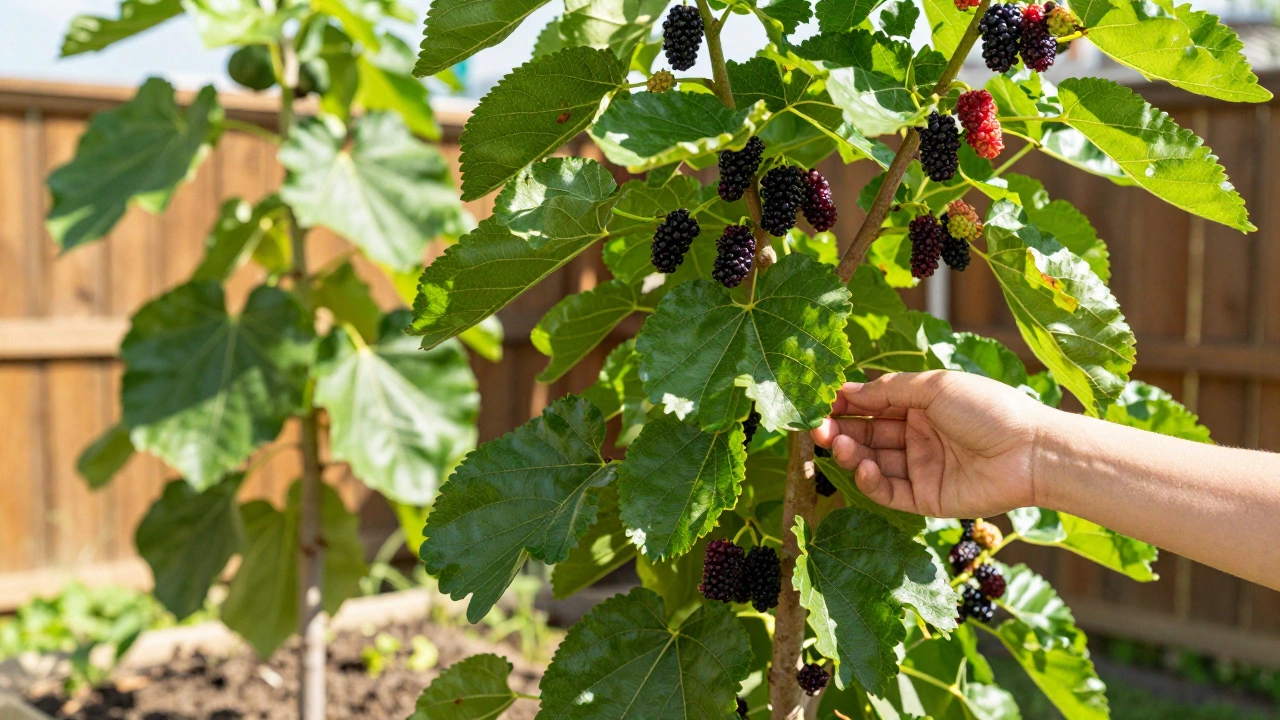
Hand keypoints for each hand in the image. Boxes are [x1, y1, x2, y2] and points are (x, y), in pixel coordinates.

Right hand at [811, 371, 1044, 517]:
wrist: (1030, 452)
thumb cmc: (988, 409)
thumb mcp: (935, 387)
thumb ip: (890, 389)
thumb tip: (848, 388)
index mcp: (922, 405)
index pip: (873, 404)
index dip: (847, 403)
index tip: (820, 402)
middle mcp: (918, 435)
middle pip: (869, 434)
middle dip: (841, 430)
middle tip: (816, 428)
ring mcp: (922, 467)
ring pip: (875, 462)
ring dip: (853, 453)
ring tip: (837, 444)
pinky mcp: (926, 498)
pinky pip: (890, 491)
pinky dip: (872, 481)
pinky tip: (864, 468)